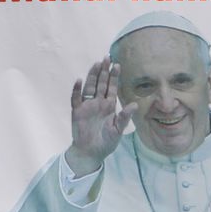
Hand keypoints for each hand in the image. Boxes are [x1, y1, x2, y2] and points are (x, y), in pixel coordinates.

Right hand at [64, 56, 136, 176]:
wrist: (91, 153)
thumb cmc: (106, 142)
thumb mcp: (118, 130)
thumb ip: (124, 117)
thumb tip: (135, 105)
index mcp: (109, 105)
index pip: (111, 87)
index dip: (114, 76)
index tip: (117, 65)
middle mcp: (98, 103)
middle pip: (101, 83)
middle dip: (103, 71)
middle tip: (106, 58)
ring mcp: (87, 106)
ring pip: (89, 87)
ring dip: (92, 76)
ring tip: (96, 64)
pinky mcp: (77, 112)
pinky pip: (76, 98)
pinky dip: (77, 90)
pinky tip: (79, 81)